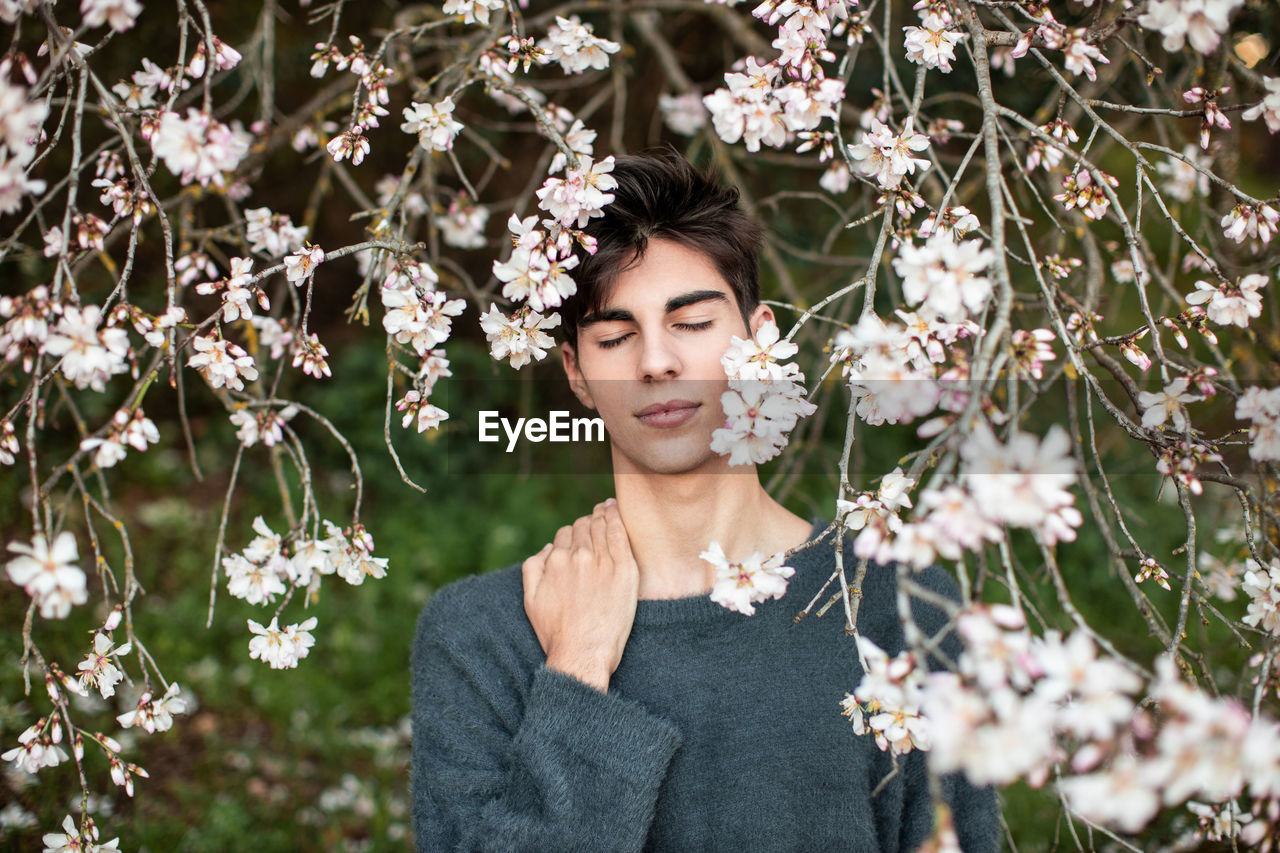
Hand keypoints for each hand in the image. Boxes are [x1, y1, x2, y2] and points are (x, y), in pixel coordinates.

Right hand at [521, 499, 638, 692]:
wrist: (582, 654)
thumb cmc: (556, 632)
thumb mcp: (530, 600)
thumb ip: (533, 568)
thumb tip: (546, 549)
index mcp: (555, 561)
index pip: (565, 534)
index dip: (572, 535)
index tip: (580, 538)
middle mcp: (578, 557)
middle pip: (583, 526)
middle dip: (587, 523)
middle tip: (596, 521)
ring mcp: (602, 562)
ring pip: (601, 525)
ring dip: (602, 515)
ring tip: (607, 509)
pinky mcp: (624, 569)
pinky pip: (621, 534)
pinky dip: (617, 518)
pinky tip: (616, 510)